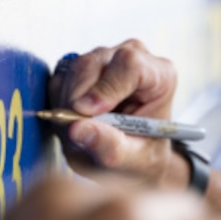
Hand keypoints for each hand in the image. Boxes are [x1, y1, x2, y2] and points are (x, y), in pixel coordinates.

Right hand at [49, 41, 187, 188]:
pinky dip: (60, 102)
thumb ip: (110, 147)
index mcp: (160, 76)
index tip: (88, 112)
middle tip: (75, 131)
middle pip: (94, 63)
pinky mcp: (84, 68)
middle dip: (77, 98)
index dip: (104, 87)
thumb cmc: (141, 155)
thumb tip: (77, 129)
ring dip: (67, 104)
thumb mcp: (132, 161)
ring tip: (82, 132)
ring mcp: (107, 59)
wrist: (132, 157)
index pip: (130, 64)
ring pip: (74, 69)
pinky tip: (76, 121)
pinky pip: (61, 78)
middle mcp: (135, 58)